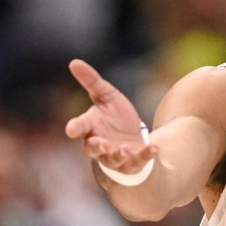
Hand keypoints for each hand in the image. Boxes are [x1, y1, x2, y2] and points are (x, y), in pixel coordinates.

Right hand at [66, 59, 156, 174]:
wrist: (133, 136)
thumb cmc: (114, 116)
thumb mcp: (106, 95)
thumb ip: (91, 81)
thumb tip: (74, 61)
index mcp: (90, 127)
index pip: (79, 128)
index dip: (75, 128)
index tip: (71, 129)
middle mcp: (98, 145)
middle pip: (92, 149)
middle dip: (98, 147)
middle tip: (104, 144)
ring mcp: (114, 156)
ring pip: (113, 160)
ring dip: (120, 155)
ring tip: (126, 148)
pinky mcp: (131, 163)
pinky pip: (137, 162)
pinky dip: (145, 155)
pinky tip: (154, 147)